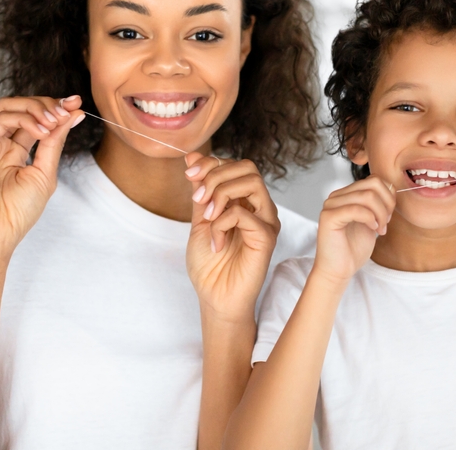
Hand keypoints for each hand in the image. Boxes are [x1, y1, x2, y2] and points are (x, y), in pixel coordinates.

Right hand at [0, 95, 84, 261]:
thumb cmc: (18, 212)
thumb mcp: (45, 173)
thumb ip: (55, 143)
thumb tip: (73, 115)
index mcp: (17, 150)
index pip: (36, 119)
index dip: (56, 108)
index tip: (77, 104)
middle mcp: (1, 144)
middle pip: (22, 107)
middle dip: (48, 104)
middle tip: (67, 110)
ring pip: (8, 106)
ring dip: (36, 107)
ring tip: (54, 120)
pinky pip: (0, 120)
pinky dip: (25, 119)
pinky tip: (41, 131)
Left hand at [184, 154, 279, 322]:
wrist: (215, 298)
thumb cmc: (210, 265)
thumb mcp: (200, 220)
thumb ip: (201, 191)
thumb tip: (193, 157)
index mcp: (245, 201)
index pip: (235, 165)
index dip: (211, 163)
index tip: (189, 174)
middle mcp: (259, 207)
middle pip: (247, 167)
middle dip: (216, 175)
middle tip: (198, 199)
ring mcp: (265, 221)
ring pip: (251, 182)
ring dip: (221, 193)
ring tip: (207, 217)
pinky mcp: (266, 237)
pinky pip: (244, 214)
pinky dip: (221, 223)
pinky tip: (215, 243)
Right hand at [312, 176, 395, 284]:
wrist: (339, 270)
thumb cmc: (354, 248)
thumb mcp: (372, 221)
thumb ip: (377, 204)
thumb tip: (391, 188)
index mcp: (347, 194)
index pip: (374, 180)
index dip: (388, 196)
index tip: (389, 216)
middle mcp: (337, 196)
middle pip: (373, 184)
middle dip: (387, 204)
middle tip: (386, 223)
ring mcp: (331, 205)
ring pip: (367, 196)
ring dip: (380, 214)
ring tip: (380, 229)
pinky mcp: (328, 217)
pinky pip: (356, 209)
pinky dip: (370, 219)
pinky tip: (372, 229)